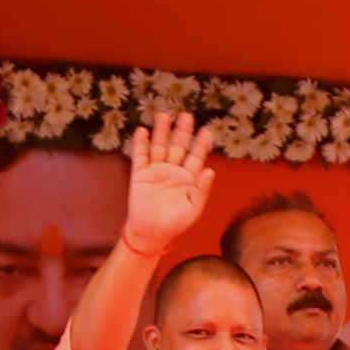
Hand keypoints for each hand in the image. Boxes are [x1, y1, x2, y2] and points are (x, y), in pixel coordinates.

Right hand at [120, 113, 216, 256]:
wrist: (150, 233)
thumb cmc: (174, 224)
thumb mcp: (193, 209)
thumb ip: (202, 190)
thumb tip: (210, 171)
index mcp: (188, 178)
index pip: (196, 157)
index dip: (201, 144)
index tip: (207, 131)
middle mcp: (172, 170)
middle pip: (178, 146)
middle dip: (182, 132)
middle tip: (187, 116)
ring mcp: (156, 170)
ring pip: (159, 146)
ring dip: (162, 131)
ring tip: (164, 115)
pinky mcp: (140, 175)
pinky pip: (140, 156)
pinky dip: (141, 144)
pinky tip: (143, 131)